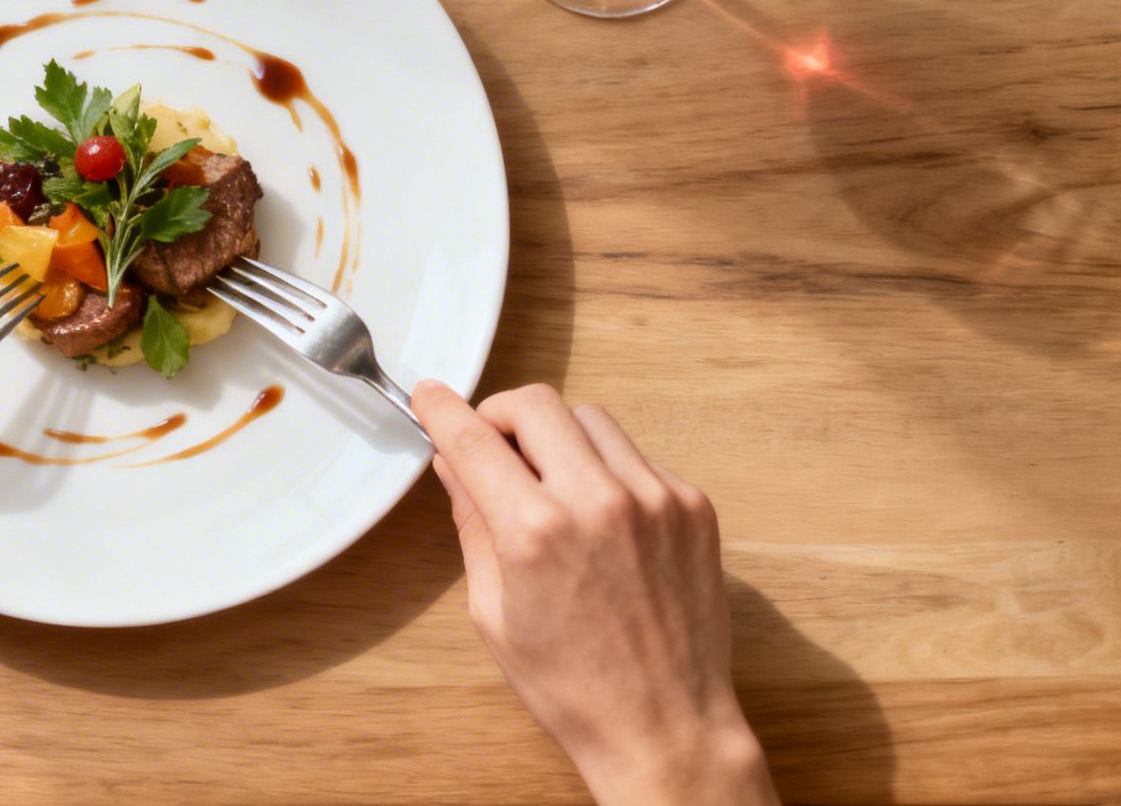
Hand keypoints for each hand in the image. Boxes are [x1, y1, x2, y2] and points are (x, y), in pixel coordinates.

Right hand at [413, 382, 776, 805]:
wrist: (664, 724)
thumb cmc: (571, 684)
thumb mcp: (493, 610)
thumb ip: (473, 523)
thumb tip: (454, 465)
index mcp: (536, 532)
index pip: (475, 439)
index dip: (442, 409)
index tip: (428, 395)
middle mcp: (599, 501)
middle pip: (536, 404)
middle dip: (501, 414)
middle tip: (491, 445)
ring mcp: (655, 498)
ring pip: (590, 420)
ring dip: (556, 437)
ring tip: (548, 483)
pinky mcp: (692, 506)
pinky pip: (635, 458)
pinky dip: (605, 470)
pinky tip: (599, 519)